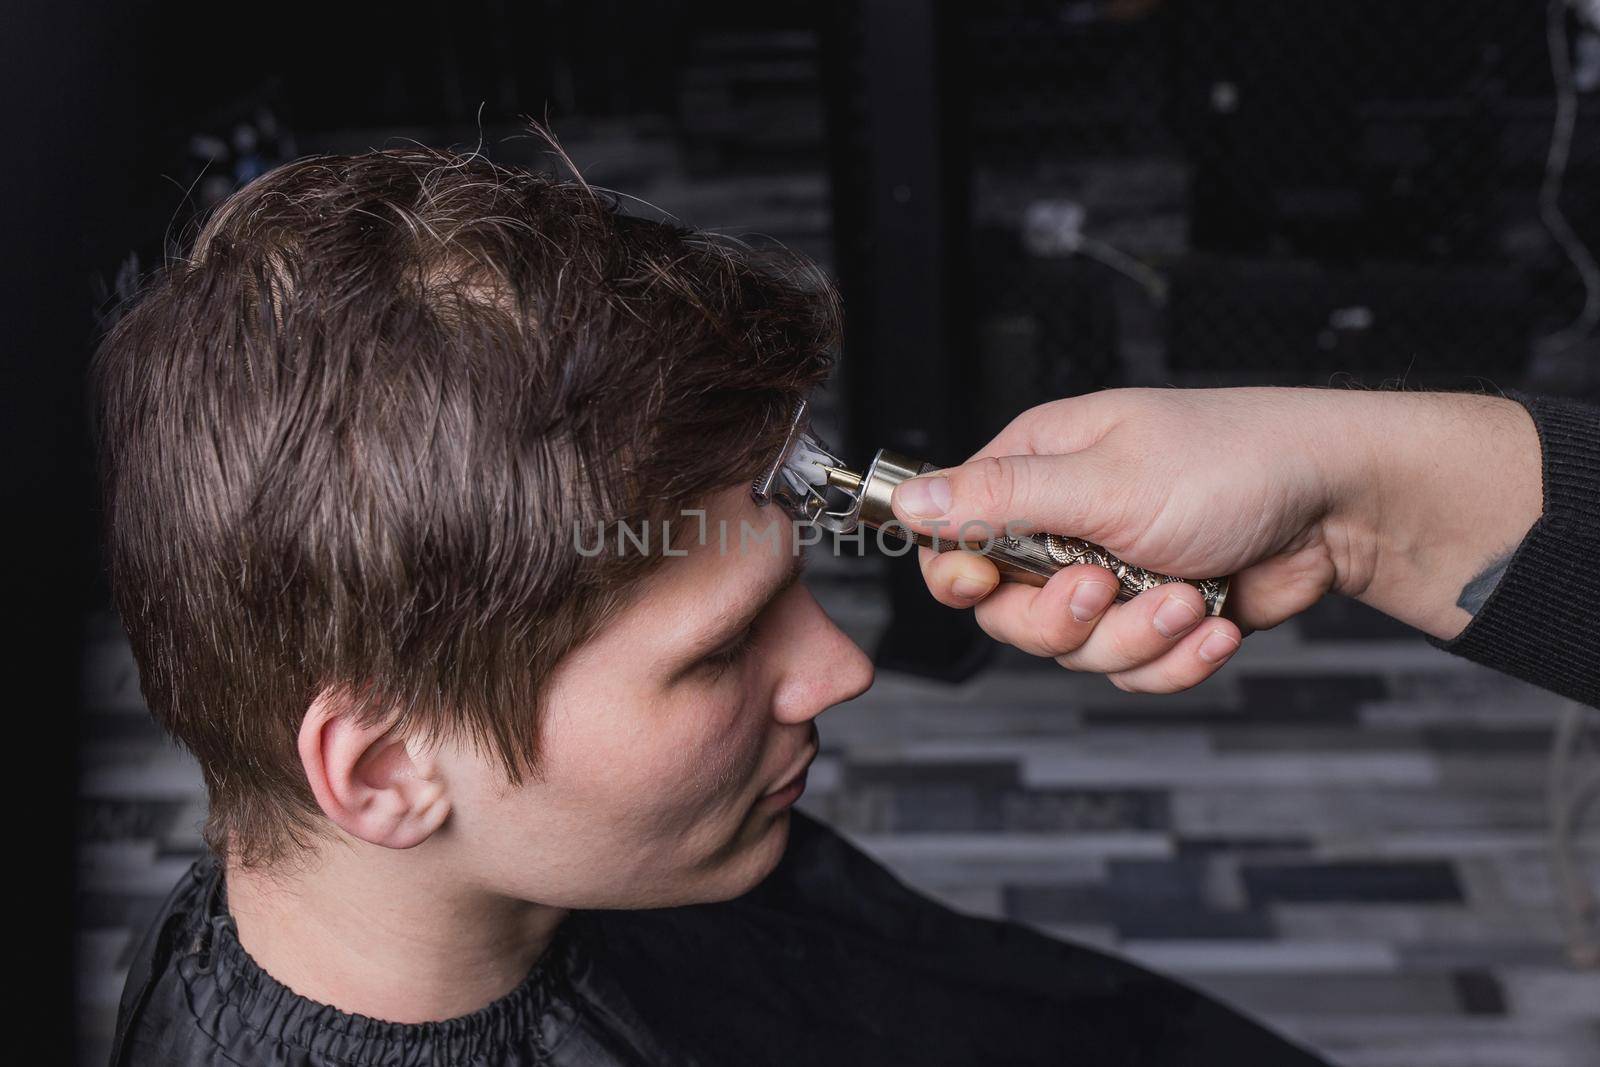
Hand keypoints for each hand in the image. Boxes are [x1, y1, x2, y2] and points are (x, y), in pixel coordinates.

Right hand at [889, 386, 1540, 693]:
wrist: (1341, 505)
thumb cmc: (1233, 461)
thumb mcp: (1103, 478)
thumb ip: (998, 500)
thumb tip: (908, 500)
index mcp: (1038, 470)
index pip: (953, 535)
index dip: (959, 573)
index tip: (983, 585)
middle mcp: (1066, 524)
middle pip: (1007, 611)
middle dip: (1061, 618)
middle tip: (1102, 589)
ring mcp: (1114, 575)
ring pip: (1074, 650)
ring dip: (1136, 635)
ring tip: (1188, 596)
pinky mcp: (1158, 618)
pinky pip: (1134, 670)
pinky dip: (1177, 658)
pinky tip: (1214, 621)